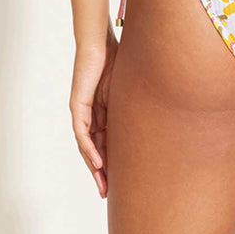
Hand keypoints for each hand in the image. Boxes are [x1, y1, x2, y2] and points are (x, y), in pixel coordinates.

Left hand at [69, 34, 118, 197]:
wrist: (100, 41)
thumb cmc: (116, 57)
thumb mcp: (127, 88)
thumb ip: (133, 102)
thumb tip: (157, 107)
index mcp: (103, 110)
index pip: (106, 141)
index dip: (112, 160)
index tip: (120, 178)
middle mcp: (90, 114)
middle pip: (94, 148)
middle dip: (101, 171)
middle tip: (108, 192)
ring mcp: (82, 111)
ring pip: (86, 146)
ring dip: (94, 167)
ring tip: (103, 184)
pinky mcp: (78, 105)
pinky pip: (83, 134)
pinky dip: (89, 150)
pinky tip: (98, 163)